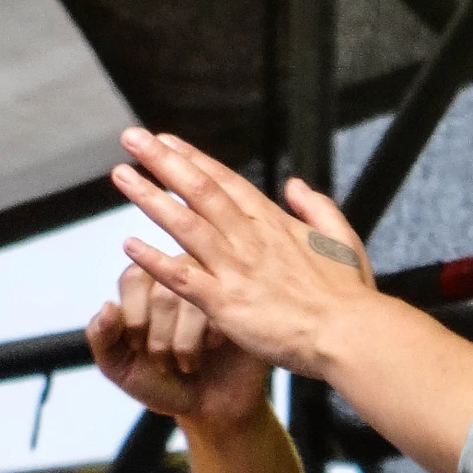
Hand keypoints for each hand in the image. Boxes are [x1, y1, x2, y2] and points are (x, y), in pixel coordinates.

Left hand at [88, 266, 273, 427]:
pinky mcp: (241, 303)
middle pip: (163, 291)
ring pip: (192, 299)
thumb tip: (108, 307)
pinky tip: (213, 349)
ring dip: (184, 343)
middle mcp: (180, 275)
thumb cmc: (162, 383)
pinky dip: (212, 337)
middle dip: (159, 338)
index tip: (139, 348)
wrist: (209, 408)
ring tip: (187, 364)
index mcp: (147, 283)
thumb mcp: (120, 367)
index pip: (134, 278)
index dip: (134, 317)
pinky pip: (224, 308)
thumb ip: (102, 338)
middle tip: (164, 364)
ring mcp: (214, 287)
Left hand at [108, 127, 377, 378]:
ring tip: (121, 175)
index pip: (226, 181)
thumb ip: (317, 207)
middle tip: (131, 138)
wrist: (351, 335)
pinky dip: (154, 260)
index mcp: (275, 224)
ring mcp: (236, 269)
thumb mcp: (341, 239)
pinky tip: (129, 245)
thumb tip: (295, 184)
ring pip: (185, 223)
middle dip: (163, 161)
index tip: (165, 140)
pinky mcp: (226, 304)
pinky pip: (182, 278)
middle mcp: (251, 238)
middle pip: (200, 189)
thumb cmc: (350, 296)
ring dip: (150, 197)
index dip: (192, 159)